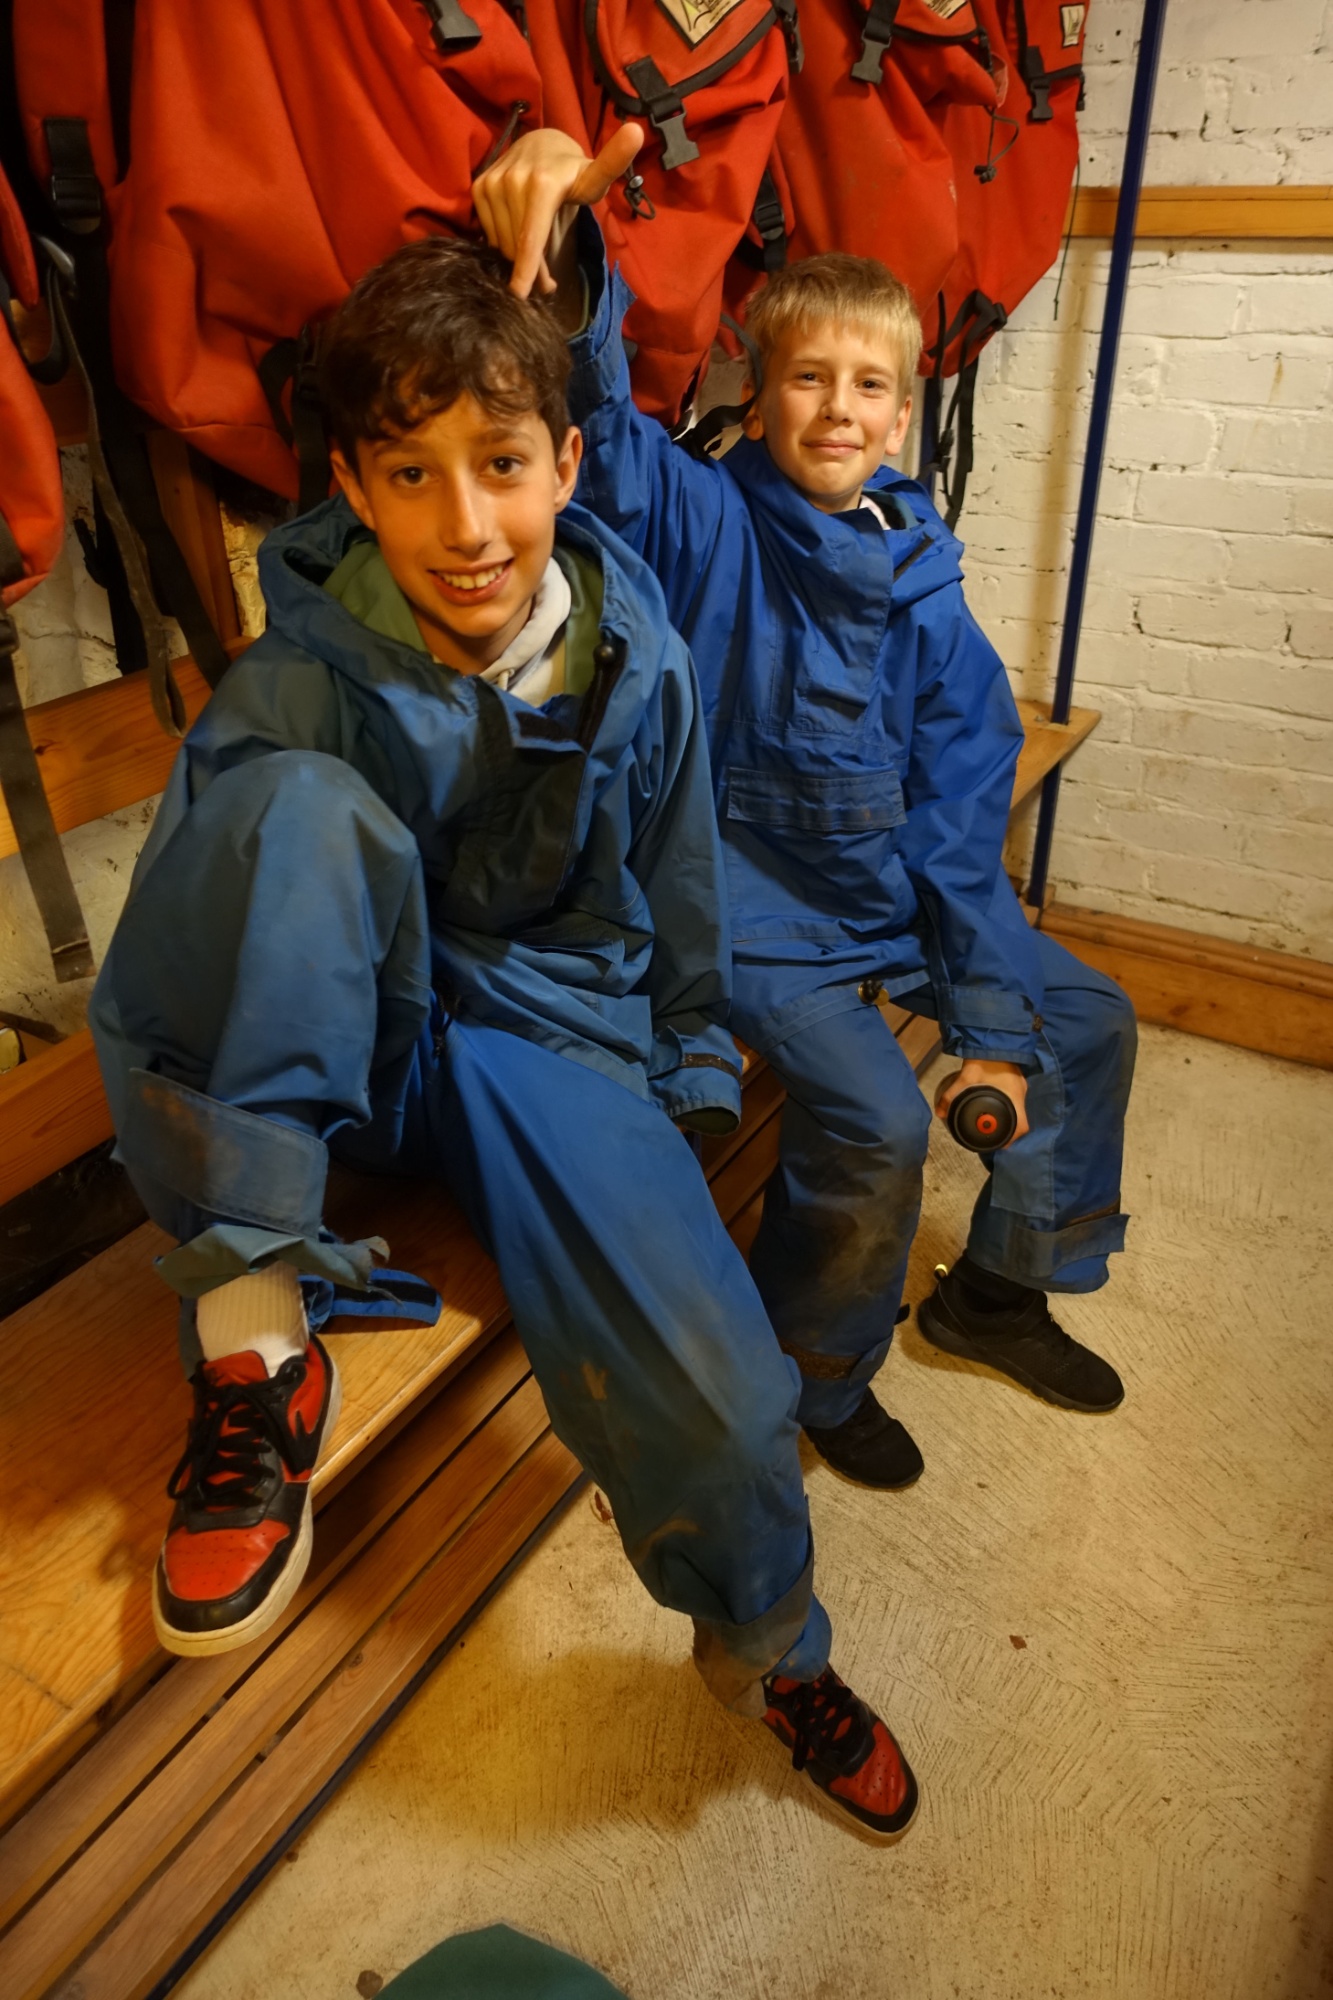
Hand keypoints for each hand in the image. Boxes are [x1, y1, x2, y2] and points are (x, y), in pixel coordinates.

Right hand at [473, 124, 643, 301]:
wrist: (542, 146)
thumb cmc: (573, 172)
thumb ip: (613, 165)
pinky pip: (489, 231)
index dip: (525, 270)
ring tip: (535, 257)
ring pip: (502, 242)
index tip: (519, 295)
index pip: (531, 237)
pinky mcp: (480, 185)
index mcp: (542, 183)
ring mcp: (493, 182)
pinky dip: (503, 243)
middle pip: (518, 246)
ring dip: (518, 259)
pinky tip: (518, 234)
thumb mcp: (595, 176)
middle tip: (548, 280)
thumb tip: (637, 132)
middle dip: (532, 270)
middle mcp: (513, 180)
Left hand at [933, 1059, 1028, 1147]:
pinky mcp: (1017, 1078)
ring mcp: (1021, 1084)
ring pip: (1018, 1107)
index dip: (1014, 1137)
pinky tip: (996, 1104)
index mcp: (1014, 1096)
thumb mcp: (965, 1078)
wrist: (992, 1036)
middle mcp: (1021, 1092)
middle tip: (995, 1135)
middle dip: (1010, 1129)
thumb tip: (940, 1113)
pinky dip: (1008, 1104)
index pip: (1023, 1125)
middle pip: (1021, 1118)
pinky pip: (1015, 1097)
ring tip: (994, 1122)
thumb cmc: (983, 1060)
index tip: (1002, 1143)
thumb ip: (951, 1096)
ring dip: (1009, 1116)